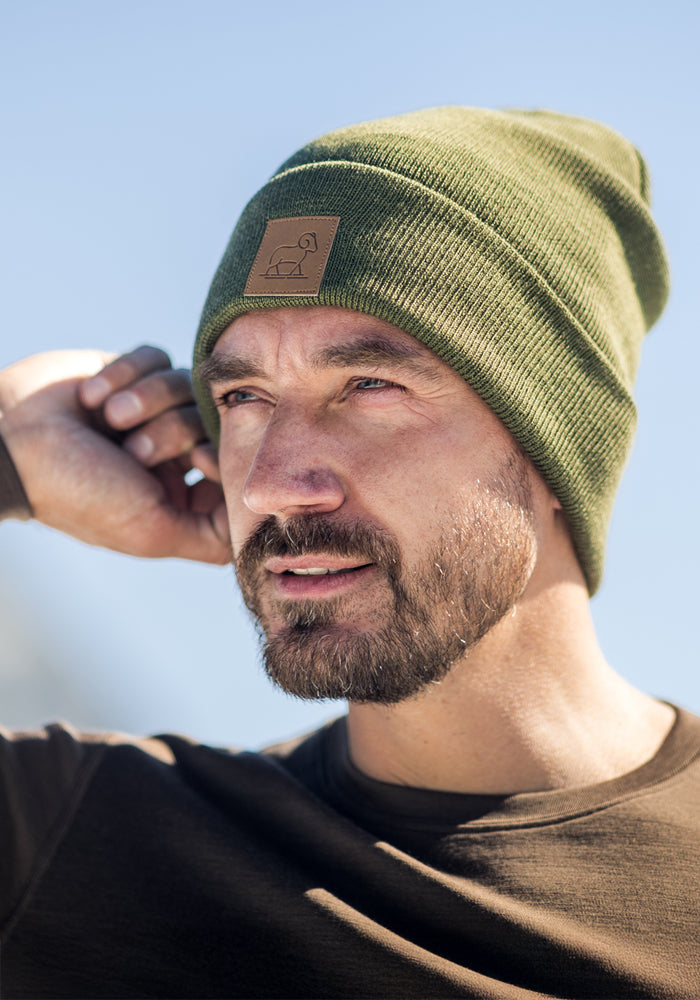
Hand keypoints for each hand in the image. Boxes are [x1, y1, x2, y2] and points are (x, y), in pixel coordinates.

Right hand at [0, 347, 229, 563]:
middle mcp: (169, 451)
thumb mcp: (151, 531)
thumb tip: (253, 531)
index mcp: (179, 493)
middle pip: (212, 422)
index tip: (199, 461)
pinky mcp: (127, 371)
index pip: (233, 467)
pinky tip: (92, 394)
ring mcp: (149, 408)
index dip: (224, 459)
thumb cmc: (78, 492)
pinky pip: (157, 356)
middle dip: (171, 432)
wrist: (9, 440)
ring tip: (108, 416)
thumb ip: (210, 538)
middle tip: (130, 449)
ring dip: (146, 399)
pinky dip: (126, 373)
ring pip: (186, 385)